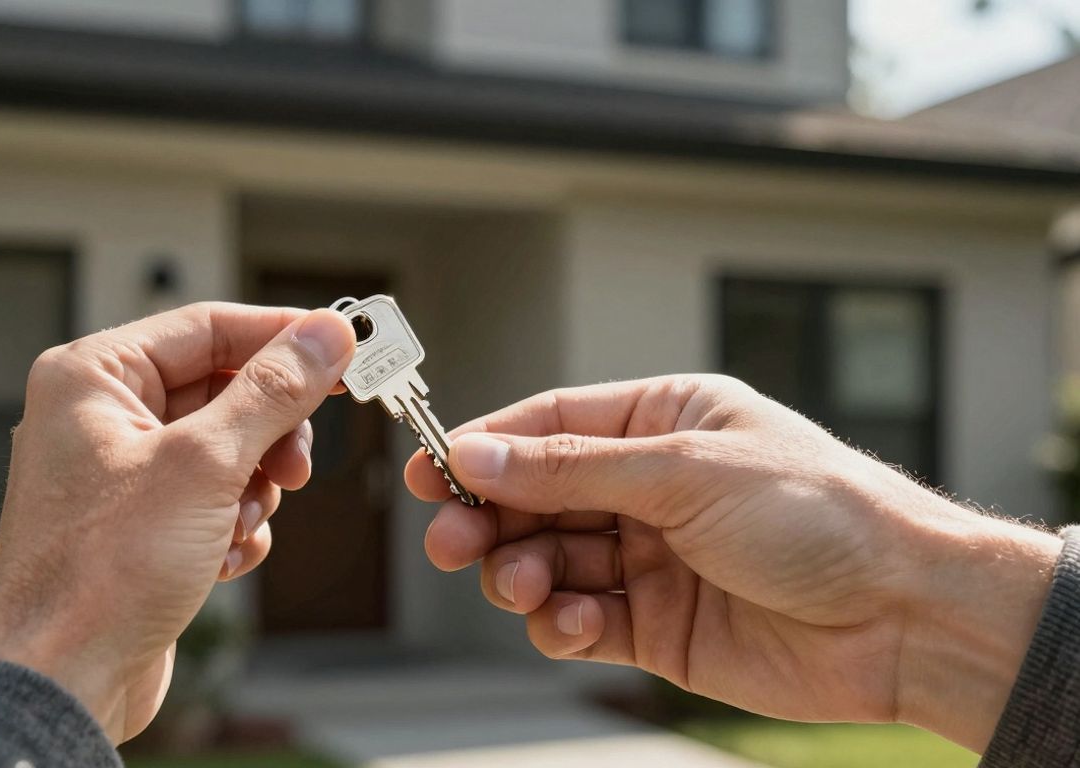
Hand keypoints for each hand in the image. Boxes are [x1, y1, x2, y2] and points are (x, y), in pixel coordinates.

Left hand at [0, 303, 355, 742]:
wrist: (63, 680)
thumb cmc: (99, 572)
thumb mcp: (203, 464)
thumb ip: (272, 392)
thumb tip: (323, 336)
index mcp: (93, 376)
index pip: (208, 327)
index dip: (281, 337)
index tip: (342, 349)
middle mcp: (101, 416)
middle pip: (223, 389)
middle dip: (267, 435)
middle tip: (296, 464)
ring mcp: (122, 473)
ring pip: (227, 449)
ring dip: (252, 490)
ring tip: (235, 525)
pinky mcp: (142, 524)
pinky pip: (213, 498)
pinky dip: (233, 525)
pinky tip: (220, 559)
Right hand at [405, 375, 1060, 751]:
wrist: (902, 616)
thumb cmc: (817, 513)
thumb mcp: (685, 472)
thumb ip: (572, 469)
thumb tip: (477, 452)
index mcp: (662, 422)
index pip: (551, 425)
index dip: (486, 445)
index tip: (431, 470)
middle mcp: (649, 487)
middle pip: (536, 497)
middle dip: (490, 518)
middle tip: (454, 541)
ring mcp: (648, 557)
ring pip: (548, 561)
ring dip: (520, 574)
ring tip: (521, 585)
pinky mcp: (654, 625)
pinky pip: (578, 620)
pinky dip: (561, 624)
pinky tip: (574, 624)